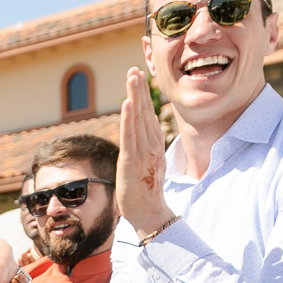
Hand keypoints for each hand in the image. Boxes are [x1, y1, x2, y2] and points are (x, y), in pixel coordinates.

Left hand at [115, 66, 173, 236]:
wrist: (149, 213)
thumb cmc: (145, 191)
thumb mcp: (147, 165)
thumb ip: (144, 149)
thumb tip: (140, 139)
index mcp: (153, 145)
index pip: (147, 115)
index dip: (143, 95)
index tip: (139, 77)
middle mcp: (151, 145)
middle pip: (145, 111)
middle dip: (140, 89)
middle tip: (134, 69)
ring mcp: (143, 152)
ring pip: (139, 118)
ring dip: (136, 96)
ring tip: (133, 76)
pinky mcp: (133, 161)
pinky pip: (131, 136)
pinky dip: (129, 119)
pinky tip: (129, 103)